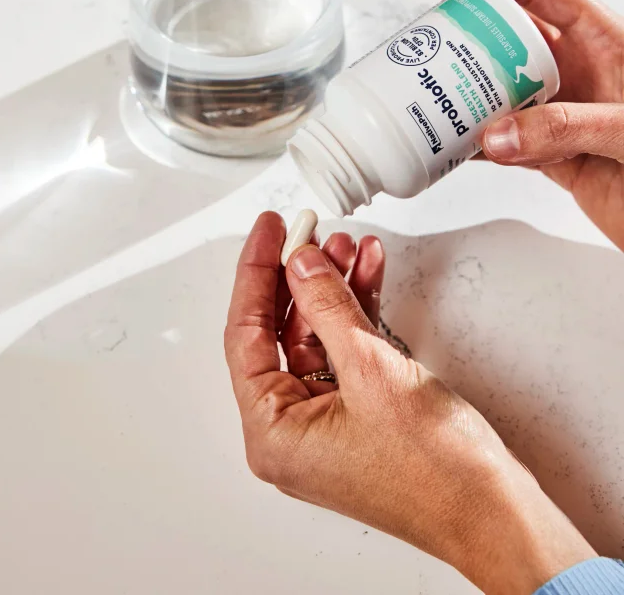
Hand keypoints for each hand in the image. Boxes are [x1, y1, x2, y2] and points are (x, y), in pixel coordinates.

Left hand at [226, 213, 593, 594]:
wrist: (496, 511)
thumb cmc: (436, 471)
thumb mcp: (371, 368)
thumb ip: (327, 307)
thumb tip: (300, 264)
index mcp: (272, 433)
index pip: (245, 335)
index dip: (255, 274)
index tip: (269, 230)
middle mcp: (291, 431)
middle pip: (279, 331)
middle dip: (300, 276)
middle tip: (310, 230)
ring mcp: (326, 423)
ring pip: (317, 335)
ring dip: (333, 288)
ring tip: (347, 246)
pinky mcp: (360, 414)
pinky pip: (346, 351)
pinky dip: (357, 312)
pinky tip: (368, 274)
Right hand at [421, 0, 623, 248]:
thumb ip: (564, 128)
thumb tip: (494, 135)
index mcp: (606, 41)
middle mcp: (584, 71)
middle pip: (509, 35)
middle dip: (464, 36)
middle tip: (424, 45)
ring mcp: (568, 113)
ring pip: (501, 90)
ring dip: (465, 94)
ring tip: (427, 95)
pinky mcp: (559, 158)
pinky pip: (505, 142)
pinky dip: (476, 145)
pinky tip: (453, 148)